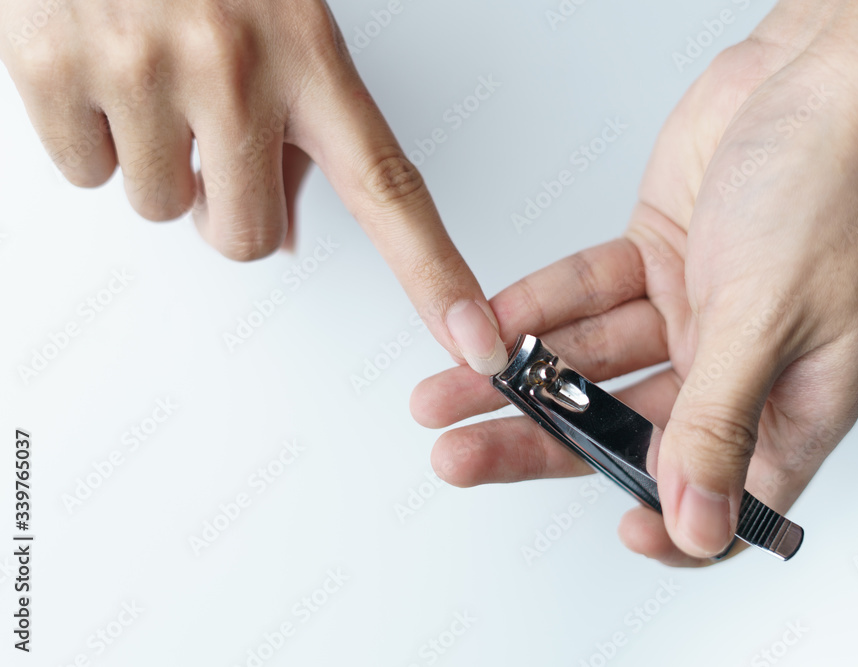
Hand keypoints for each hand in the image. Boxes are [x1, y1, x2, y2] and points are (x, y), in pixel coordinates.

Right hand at [0, 0, 506, 373]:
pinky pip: (86, 173)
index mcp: (308, 52)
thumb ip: (299, 111)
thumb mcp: (283, 12)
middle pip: (249, 235)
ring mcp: (143, 72)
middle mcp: (234, 67)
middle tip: (212, 135)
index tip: (474, 335)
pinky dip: (91, 137)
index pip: (391, 188)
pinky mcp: (57, 72)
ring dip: (160, 162)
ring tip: (153, 75)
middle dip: (230, 204)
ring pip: (163, 208)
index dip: (436, 275)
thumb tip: (285, 208)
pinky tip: (101, 69)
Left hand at [410, 2, 857, 563]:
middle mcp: (739, 365)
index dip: (678, 528)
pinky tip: (488, 330)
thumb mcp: (768, 322)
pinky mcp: (655, 260)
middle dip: (540, 444)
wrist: (817, 77)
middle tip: (463, 456)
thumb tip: (699, 526)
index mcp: (794, 402)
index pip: (731, 498)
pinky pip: (586, 295)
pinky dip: (539, 309)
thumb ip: (720, 424)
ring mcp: (693, 312)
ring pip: (593, 364)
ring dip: (519, 376)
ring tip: (445, 392)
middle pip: (629, 431)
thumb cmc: (832, 189)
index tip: (620, 532)